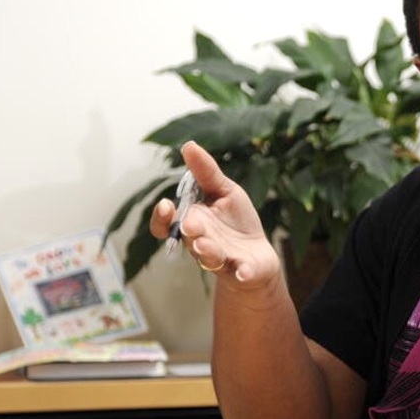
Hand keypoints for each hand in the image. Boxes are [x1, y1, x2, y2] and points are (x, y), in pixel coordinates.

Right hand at [148, 141, 280, 285]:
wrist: (258, 254)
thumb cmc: (235, 221)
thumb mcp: (224, 191)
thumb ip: (206, 173)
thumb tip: (188, 145)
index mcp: (192, 222)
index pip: (166, 224)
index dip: (161, 218)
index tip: (166, 206)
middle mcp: (201, 243)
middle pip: (188, 239)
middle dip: (190, 231)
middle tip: (190, 224)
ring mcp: (221, 259)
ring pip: (209, 257)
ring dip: (207, 250)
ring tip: (205, 244)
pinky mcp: (243, 271)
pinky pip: (241, 274)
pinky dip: (242, 273)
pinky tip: (244, 271)